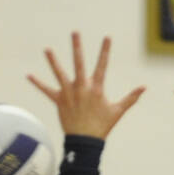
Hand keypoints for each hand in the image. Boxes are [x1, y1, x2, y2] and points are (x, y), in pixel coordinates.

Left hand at [28, 33, 144, 139]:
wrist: (85, 142)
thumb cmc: (102, 126)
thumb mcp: (118, 111)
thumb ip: (131, 98)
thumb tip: (144, 87)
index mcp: (96, 88)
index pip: (102, 65)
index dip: (105, 51)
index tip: (107, 37)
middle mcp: (82, 88)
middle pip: (79, 63)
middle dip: (77, 47)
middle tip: (75, 32)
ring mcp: (69, 94)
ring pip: (60, 74)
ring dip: (53, 61)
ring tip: (47, 49)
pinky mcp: (59, 101)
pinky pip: (46, 90)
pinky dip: (37, 83)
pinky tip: (28, 75)